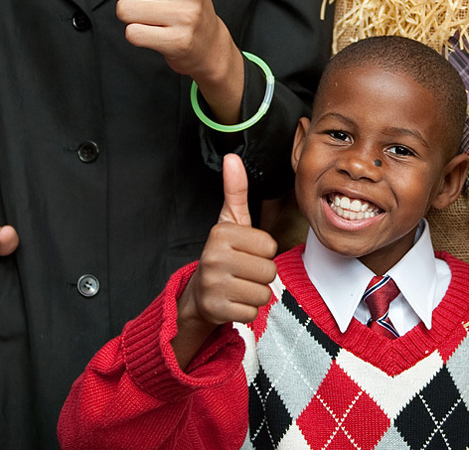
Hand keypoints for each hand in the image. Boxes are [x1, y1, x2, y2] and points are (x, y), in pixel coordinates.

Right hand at [172, 154, 276, 368]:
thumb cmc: (223, 255)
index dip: (263, 251)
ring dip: (255, 292)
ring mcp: (213, 284)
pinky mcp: (216, 309)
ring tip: (239, 285)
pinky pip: (253, 311)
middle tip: (243, 271)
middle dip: (261, 274)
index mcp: (221, 233)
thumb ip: (236, 191)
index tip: (246, 252)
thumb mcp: (230, 221)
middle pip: (269, 271)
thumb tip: (232, 158)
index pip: (269, 245)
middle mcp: (214, 257)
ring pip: (263, 293)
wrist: (199, 293)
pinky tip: (234, 300)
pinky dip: (248, 310)